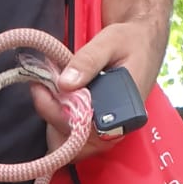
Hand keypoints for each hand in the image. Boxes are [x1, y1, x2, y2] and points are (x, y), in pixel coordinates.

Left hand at [30, 20, 162, 161]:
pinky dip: (57, 118)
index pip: (84, 131)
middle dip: (51, 113)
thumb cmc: (131, 41)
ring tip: (45, 88)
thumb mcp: (111, 42)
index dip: (59, 115)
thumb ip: (89, 60)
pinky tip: (54, 97)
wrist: (142, 41)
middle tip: (39, 85)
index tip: (43, 91)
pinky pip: (69, 137)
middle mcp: (114, 131)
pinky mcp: (94, 131)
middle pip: (70, 141)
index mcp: (124, 114)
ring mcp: (103, 135)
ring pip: (66, 142)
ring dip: (51, 116)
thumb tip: (65, 83)